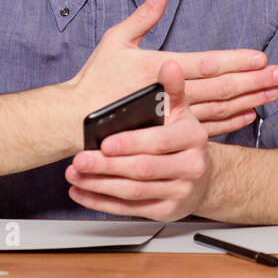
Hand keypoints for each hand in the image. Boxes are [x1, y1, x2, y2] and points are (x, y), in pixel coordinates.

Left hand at [65, 59, 211, 220]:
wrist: (202, 177)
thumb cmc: (183, 139)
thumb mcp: (182, 111)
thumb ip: (172, 89)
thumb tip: (169, 65)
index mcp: (194, 138)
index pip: (160, 142)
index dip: (131, 143)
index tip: (104, 142)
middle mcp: (191, 167)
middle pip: (143, 169)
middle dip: (108, 166)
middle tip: (79, 159)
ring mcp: (179, 192)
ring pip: (133, 191)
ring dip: (99, 184)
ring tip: (75, 173)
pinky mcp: (166, 212)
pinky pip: (129, 209)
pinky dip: (101, 201)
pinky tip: (81, 191)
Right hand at [66, 0, 277, 139]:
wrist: (73, 122)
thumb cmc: (93, 80)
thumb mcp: (115, 40)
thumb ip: (142, 17)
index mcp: (159, 68)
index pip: (207, 64)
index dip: (236, 61)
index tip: (262, 58)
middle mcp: (169, 94)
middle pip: (222, 88)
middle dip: (254, 81)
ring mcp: (170, 117)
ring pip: (219, 109)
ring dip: (249, 100)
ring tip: (273, 94)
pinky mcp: (168, 133)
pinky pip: (206, 128)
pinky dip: (230, 123)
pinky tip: (249, 116)